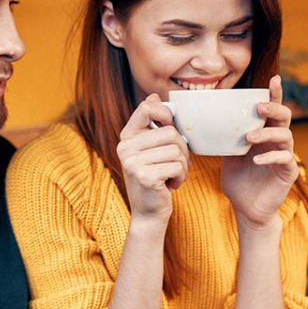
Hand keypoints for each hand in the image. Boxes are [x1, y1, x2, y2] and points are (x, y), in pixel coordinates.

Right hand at [117, 94, 190, 223]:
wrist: (148, 213)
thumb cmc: (155, 179)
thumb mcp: (151, 150)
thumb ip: (152, 126)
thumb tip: (154, 95)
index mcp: (126, 137)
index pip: (146, 108)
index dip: (166, 114)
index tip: (171, 127)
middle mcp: (125, 148)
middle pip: (170, 133)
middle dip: (182, 150)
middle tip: (177, 164)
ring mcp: (133, 162)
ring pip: (176, 150)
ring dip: (182, 166)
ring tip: (172, 176)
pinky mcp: (145, 176)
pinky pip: (177, 166)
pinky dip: (181, 178)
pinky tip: (170, 185)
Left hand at [221, 75, 298, 228]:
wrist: (245, 206)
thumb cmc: (237, 178)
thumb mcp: (226, 152)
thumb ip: (222, 136)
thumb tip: (199, 119)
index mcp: (263, 132)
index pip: (271, 109)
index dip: (274, 94)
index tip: (273, 79)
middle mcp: (276, 141)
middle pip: (284, 117)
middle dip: (273, 108)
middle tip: (258, 107)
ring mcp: (285, 155)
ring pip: (285, 136)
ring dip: (267, 133)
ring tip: (249, 137)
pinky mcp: (288, 172)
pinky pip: (284, 159)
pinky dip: (270, 156)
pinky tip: (255, 159)